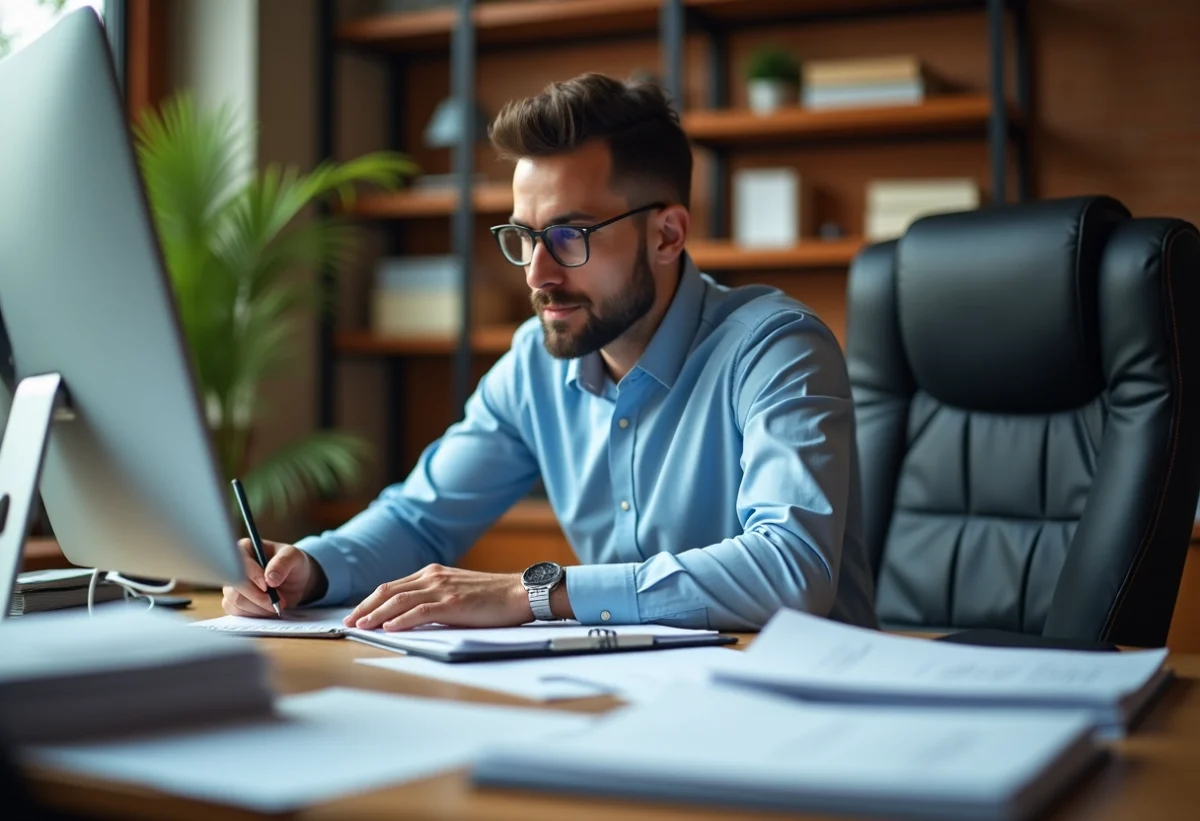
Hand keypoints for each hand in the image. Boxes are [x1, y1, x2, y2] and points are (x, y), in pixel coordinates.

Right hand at [221, 539, 324, 617]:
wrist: (297, 582)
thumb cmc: (293, 564)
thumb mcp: (294, 557)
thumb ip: (283, 563)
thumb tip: (269, 578)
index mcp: (246, 549)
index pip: (239, 562)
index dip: (252, 576)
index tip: (268, 586)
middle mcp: (235, 567)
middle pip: (235, 585)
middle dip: (258, 597)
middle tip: (278, 602)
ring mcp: (233, 585)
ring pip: (235, 600)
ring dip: (258, 607)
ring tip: (277, 604)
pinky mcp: (235, 602)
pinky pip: (237, 612)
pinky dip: (255, 614)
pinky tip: (268, 610)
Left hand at [345, 564, 531, 631]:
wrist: (520, 593)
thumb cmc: (493, 597)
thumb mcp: (457, 591)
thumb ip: (435, 598)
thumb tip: (411, 617)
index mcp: (433, 573)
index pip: (393, 586)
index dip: (371, 601)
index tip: (357, 614)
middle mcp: (433, 577)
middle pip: (389, 591)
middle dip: (366, 608)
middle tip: (349, 623)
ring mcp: (443, 589)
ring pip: (399, 601)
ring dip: (376, 615)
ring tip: (361, 627)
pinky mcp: (453, 603)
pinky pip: (420, 611)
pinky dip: (401, 619)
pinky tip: (388, 628)